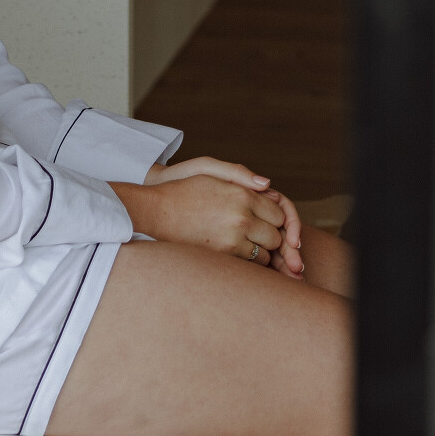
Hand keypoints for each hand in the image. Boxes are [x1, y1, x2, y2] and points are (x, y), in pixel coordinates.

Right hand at [113, 161, 303, 277]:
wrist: (156, 211)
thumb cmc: (182, 190)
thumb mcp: (210, 171)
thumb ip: (242, 176)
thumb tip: (268, 185)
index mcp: (242, 195)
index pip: (279, 212)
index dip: (273, 218)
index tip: (263, 220)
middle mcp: (242, 217)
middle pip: (276, 235)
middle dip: (270, 236)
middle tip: (256, 234)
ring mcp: (233, 238)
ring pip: (266, 253)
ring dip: (260, 251)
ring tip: (244, 244)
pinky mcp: (223, 255)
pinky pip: (250, 264)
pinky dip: (247, 261)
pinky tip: (235, 253)